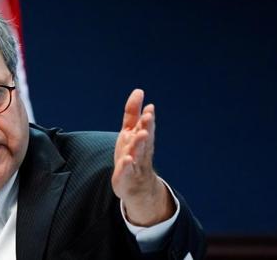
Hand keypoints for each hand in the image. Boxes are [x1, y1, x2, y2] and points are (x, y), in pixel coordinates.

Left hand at [111, 89, 174, 225]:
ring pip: (138, 153)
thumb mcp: (130, 131)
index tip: (150, 107)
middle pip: (145, 137)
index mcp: (140, 138)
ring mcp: (135, 164)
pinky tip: (127, 160)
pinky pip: (127, 171)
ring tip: (141, 134)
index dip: (146, 117)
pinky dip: (127, 166)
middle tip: (149, 116)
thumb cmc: (133, 154)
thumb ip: (133, 113)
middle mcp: (140, 150)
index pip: (144, 126)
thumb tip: (139, 90)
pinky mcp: (126, 177)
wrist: (137, 186)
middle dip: (147, 126)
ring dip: (139, 143)